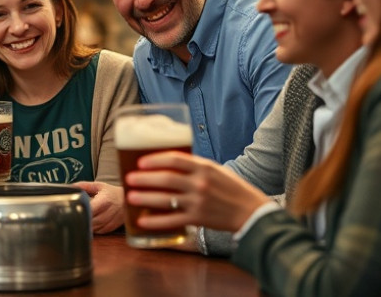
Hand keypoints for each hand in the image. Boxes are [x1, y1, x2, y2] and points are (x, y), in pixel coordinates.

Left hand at [73, 181, 123, 233]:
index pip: (89, 210)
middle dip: (81, 219)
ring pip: (93, 228)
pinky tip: (90, 222)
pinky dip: (92, 228)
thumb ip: (84, 186)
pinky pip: (98, 232)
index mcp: (104, 201)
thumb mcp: (99, 186)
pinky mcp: (111, 229)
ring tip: (82, 218)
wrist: (128, 200)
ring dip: (86, 224)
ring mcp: (110, 222)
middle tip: (73, 215)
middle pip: (90, 221)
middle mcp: (108, 213)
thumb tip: (70, 187)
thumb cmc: (112, 192)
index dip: (80, 211)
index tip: (72, 209)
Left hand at [125, 152, 270, 232]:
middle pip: (166, 179)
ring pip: (165, 199)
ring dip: (145, 198)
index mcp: (204, 168)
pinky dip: (155, 221)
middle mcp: (200, 184)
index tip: (140, 162)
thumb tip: (168, 161)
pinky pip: (172, 220)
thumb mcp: (215, 170)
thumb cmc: (231, 188)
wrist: (251, 212)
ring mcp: (198, 202)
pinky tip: (142, 221)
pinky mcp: (198, 219)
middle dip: (144, 179)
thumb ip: (194, 166)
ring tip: (131, 196)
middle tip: (129, 179)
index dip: (155, 160)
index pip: (174, 159)